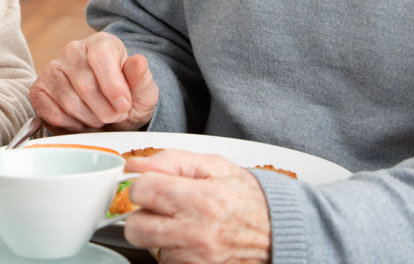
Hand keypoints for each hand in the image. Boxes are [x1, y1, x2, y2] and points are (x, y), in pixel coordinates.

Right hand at [29, 31, 156, 131]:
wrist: (108, 112)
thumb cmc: (125, 99)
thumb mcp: (143, 93)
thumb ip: (142, 79)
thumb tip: (138, 62)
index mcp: (100, 44)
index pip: (101, 57)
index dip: (113, 86)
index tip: (124, 106)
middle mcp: (72, 51)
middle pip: (86, 85)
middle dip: (105, 110)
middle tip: (115, 116)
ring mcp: (52, 69)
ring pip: (69, 102)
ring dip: (90, 120)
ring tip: (99, 118)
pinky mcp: (39, 90)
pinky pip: (53, 114)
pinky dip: (72, 126)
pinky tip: (82, 121)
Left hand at [123, 150, 271, 263]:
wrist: (277, 235)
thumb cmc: (249, 200)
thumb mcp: (216, 167)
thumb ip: (172, 161)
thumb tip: (136, 166)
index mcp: (201, 200)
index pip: (142, 191)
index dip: (142, 185)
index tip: (151, 186)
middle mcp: (196, 234)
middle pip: (136, 227)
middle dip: (142, 214)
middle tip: (160, 208)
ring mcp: (195, 260)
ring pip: (149, 247)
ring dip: (158, 235)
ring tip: (183, 224)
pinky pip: (165, 262)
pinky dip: (172, 252)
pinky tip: (189, 241)